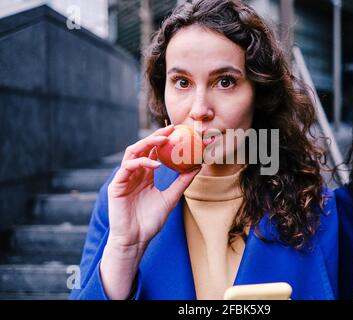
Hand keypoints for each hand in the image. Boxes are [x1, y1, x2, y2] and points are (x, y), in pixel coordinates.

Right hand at [106, 124, 200, 250]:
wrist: (136, 239)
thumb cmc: (151, 221)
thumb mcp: (171, 198)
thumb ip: (182, 182)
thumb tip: (198, 166)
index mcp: (145, 175)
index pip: (153, 152)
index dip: (163, 140)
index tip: (178, 131)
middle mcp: (134, 173)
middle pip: (142, 148)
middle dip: (156, 136)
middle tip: (171, 128)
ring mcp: (124, 178)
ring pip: (133, 153)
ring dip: (147, 144)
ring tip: (163, 140)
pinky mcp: (116, 185)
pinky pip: (127, 168)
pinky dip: (141, 163)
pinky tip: (154, 165)